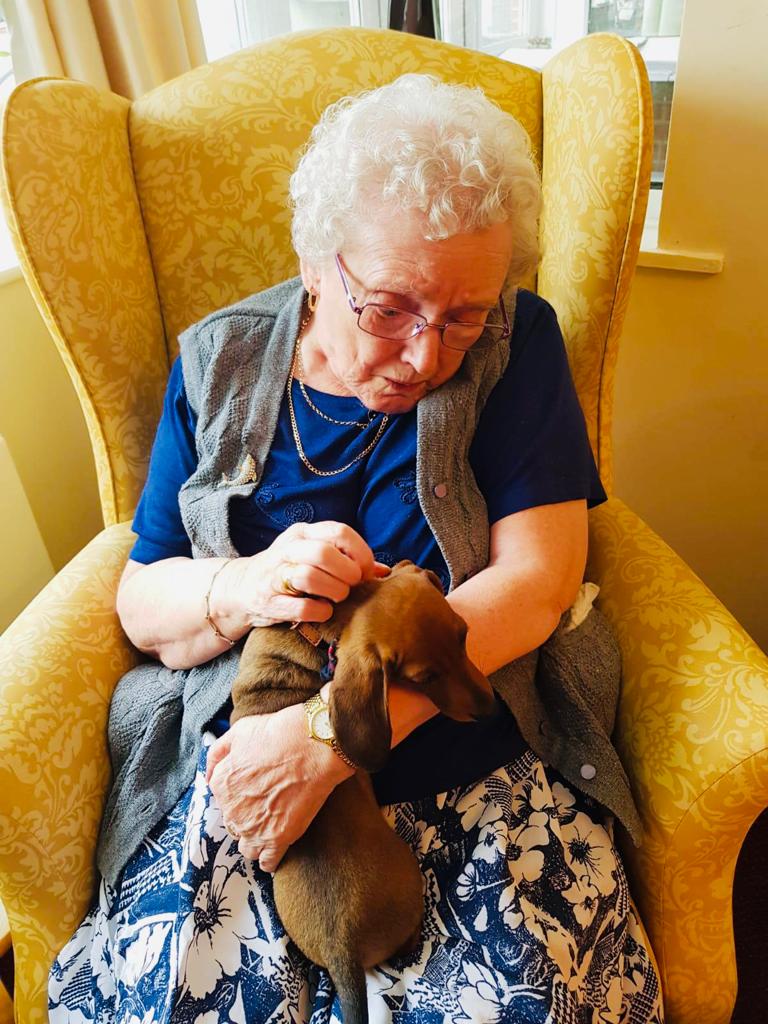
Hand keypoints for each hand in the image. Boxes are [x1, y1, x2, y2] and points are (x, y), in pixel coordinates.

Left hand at [205, 703, 353, 871]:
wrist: (314, 745)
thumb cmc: (279, 734)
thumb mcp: (239, 731)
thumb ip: (218, 753)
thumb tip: (210, 772)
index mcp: (220, 785)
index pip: (221, 799)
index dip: (238, 792)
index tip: (252, 787)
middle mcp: (232, 811)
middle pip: (233, 823)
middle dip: (246, 814)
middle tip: (266, 800)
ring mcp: (254, 828)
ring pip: (246, 846)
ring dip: (255, 837)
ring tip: (272, 823)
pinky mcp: (278, 839)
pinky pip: (267, 862)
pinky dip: (270, 858)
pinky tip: (277, 846)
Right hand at [212, 521, 389, 629]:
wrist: (241, 589)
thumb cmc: (289, 572)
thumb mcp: (314, 556)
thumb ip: (347, 560)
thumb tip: (384, 572)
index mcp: (303, 533)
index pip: (339, 532)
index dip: (360, 553)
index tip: (365, 572)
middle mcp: (288, 548)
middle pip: (324, 552)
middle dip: (347, 573)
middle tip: (352, 586)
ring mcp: (275, 573)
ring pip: (309, 575)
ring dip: (334, 591)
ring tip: (338, 598)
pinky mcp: (268, 600)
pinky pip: (300, 606)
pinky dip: (319, 611)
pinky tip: (322, 611)